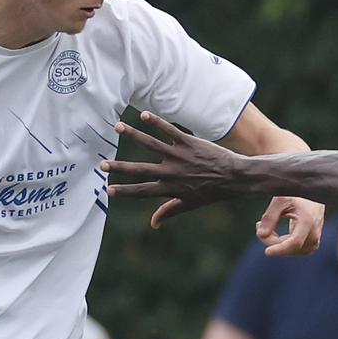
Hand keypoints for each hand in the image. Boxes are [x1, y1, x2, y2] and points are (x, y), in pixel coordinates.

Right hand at [102, 112, 245, 229]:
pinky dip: (156, 122)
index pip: (142, 191)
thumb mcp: (190, 205)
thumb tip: (153, 224)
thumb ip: (169, 211)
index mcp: (170, 188)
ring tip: (117, 127)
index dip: (124, 191)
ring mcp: (179, 157)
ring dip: (133, 135)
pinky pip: (170, 130)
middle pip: (140, 169)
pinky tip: (143, 115)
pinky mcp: (189, 143)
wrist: (235, 177)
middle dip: (119, 167)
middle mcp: (172, 173)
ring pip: (151, 144)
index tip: (107, 189)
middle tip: (101, 164)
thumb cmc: (212, 192)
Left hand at [254, 196, 324, 256]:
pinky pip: (296, 250)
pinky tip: (277, 235)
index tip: (267, 252)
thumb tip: (261, 235)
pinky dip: (284, 245)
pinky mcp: (313, 242)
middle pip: (290, 247)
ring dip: (277, 243)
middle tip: (258, 224)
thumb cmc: (297, 192)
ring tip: (270, 228)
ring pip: (292, 251)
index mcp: (307, 221)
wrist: (314, 192)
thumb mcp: (280, 200)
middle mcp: (314, 232)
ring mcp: (315, 239)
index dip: (280, 249)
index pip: (295, 242)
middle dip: (271, 240)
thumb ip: (270, 217)